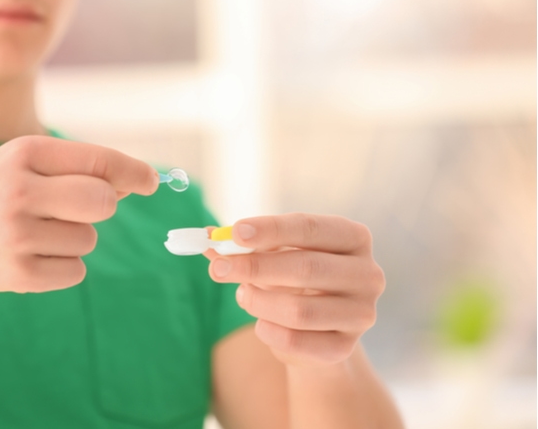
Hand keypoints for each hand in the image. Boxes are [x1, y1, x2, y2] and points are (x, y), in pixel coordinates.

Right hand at [0, 135, 158, 296]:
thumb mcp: (20, 164)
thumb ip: (75, 168)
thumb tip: (134, 182)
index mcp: (22, 154)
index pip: (98, 161)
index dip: (133, 172)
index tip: (152, 181)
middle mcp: (18, 191)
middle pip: (103, 202)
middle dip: (103, 206)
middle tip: (79, 209)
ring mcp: (16, 236)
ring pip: (89, 240)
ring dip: (74, 238)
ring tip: (36, 233)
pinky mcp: (17, 274)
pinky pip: (75, 271)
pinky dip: (63, 266)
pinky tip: (30, 256)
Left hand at [204, 213, 384, 366]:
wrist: (317, 330)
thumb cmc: (292, 279)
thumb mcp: (272, 255)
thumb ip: (241, 246)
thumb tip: (207, 236)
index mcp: (352, 237)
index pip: (309, 227)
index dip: (270, 229)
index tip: (234, 233)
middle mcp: (367, 273)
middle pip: (305, 267)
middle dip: (255, 267)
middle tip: (218, 269)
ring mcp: (361, 313)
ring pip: (299, 309)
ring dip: (259, 302)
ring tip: (242, 295)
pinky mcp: (345, 348)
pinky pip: (296, 341)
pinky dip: (268, 331)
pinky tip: (261, 324)